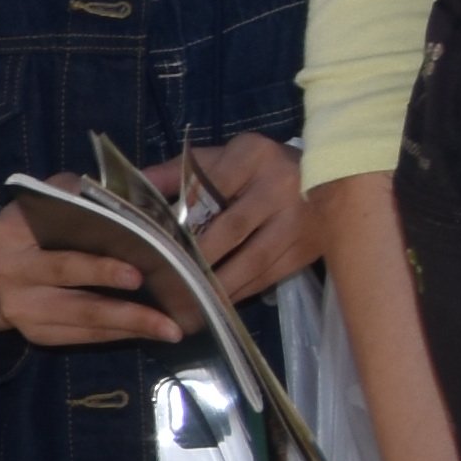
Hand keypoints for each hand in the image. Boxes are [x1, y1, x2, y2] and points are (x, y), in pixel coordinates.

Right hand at [0, 203, 187, 349]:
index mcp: (12, 234)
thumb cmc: (31, 226)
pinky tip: (147, 332)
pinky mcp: (35, 334)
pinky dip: (116, 334)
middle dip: (120, 305)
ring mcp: (21, 310)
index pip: (59, 250)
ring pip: (82, 321)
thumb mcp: (44, 200)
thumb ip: (80, 191)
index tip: (136, 273)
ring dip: (129, 326)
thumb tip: (143, 186)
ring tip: (170, 330)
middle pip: (73, 295)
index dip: (97, 266)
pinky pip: (80, 337)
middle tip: (164, 315)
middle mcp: (11, 275)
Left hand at [173, 133, 319, 305]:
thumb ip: (177, 172)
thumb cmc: (255, 167)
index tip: (158, 243)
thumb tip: (134, 188)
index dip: (184, 218)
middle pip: (232, 228)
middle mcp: (280, 186)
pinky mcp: (308, 247)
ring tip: (188, 304)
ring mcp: (299, 219)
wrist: (326, 173)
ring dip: (219, 285)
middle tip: (167, 282)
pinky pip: (270, 275)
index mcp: (252, 156)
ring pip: (253, 259)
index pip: (211, 187)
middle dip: (198, 259)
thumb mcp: (219, 158)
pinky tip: (218, 303)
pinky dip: (241, 291)